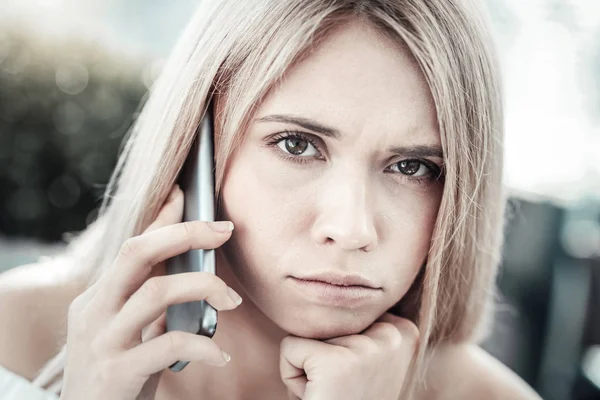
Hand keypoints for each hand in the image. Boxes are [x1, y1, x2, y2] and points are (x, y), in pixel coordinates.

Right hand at [60, 184, 242, 399]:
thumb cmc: (116, 372)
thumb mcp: (130, 329)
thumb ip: (151, 298)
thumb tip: (189, 264)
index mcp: (99, 296)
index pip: (133, 244)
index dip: (163, 217)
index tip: (189, 193)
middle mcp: (95, 310)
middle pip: (136, 252)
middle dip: (184, 234)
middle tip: (223, 231)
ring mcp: (102, 339)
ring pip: (156, 292)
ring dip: (203, 287)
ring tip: (231, 299)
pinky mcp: (116, 371)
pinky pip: (167, 345)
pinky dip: (201, 345)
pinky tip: (218, 354)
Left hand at [280, 313, 418, 399]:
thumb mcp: (365, 356)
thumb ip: (359, 326)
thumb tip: (333, 283)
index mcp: (404, 330)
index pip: (347, 309)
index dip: (339, 345)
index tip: (355, 375)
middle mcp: (393, 335)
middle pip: (329, 317)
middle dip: (323, 353)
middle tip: (340, 387)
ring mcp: (367, 348)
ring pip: (308, 332)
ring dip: (309, 367)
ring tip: (330, 391)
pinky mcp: (336, 363)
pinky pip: (289, 349)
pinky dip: (291, 376)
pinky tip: (317, 395)